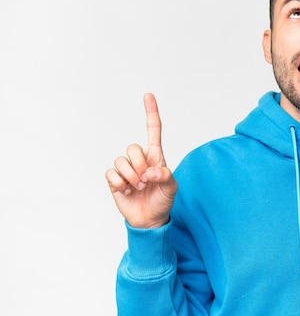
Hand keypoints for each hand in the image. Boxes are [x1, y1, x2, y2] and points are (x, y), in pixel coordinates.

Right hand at [105, 93, 177, 227]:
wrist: (150, 220)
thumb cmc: (163, 200)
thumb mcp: (171, 188)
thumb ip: (166, 176)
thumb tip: (151, 171)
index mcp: (156, 156)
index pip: (153, 130)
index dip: (151, 113)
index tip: (148, 95)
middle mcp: (139, 159)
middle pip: (132, 148)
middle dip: (140, 165)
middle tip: (146, 181)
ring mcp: (126, 169)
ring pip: (120, 161)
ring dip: (131, 177)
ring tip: (138, 187)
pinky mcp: (114, 180)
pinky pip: (111, 173)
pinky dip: (119, 183)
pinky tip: (126, 190)